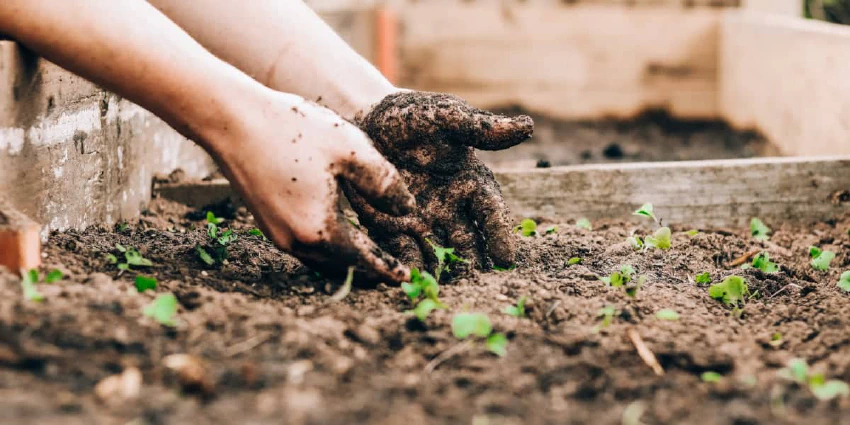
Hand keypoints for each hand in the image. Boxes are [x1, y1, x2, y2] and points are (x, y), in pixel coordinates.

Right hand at [208, 92, 414, 283]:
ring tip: (370, 258)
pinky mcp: (266, 222)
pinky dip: (327, 249)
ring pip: (321, 261)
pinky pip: (305, 247)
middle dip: (369, 271)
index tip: (406, 278)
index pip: (363, 260)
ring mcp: (277, 234)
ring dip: (347, 262)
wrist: (232, 120)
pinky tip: (338, 236)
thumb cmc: (293, 130)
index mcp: (320, 230)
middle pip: (341, 267)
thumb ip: (384, 183)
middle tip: (393, 273)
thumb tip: (407, 210)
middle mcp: (295, 242)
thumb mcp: (351, 149)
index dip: (387, 268)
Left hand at [348, 91, 532, 270]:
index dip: (499, 235)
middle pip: (468, 242)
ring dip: (444, 272)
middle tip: (478, 285)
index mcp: (471, 183)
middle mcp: (452, 208)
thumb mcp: (445, 117)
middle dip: (474, 264)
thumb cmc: (412, 116)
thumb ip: (480, 128)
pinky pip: (404, 252)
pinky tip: (410, 280)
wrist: (366, 120)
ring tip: (447, 291)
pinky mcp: (393, 228)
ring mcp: (423, 221)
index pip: (491, 213)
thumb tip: (527, 127)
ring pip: (439, 253)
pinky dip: (408, 266)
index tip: (506, 258)